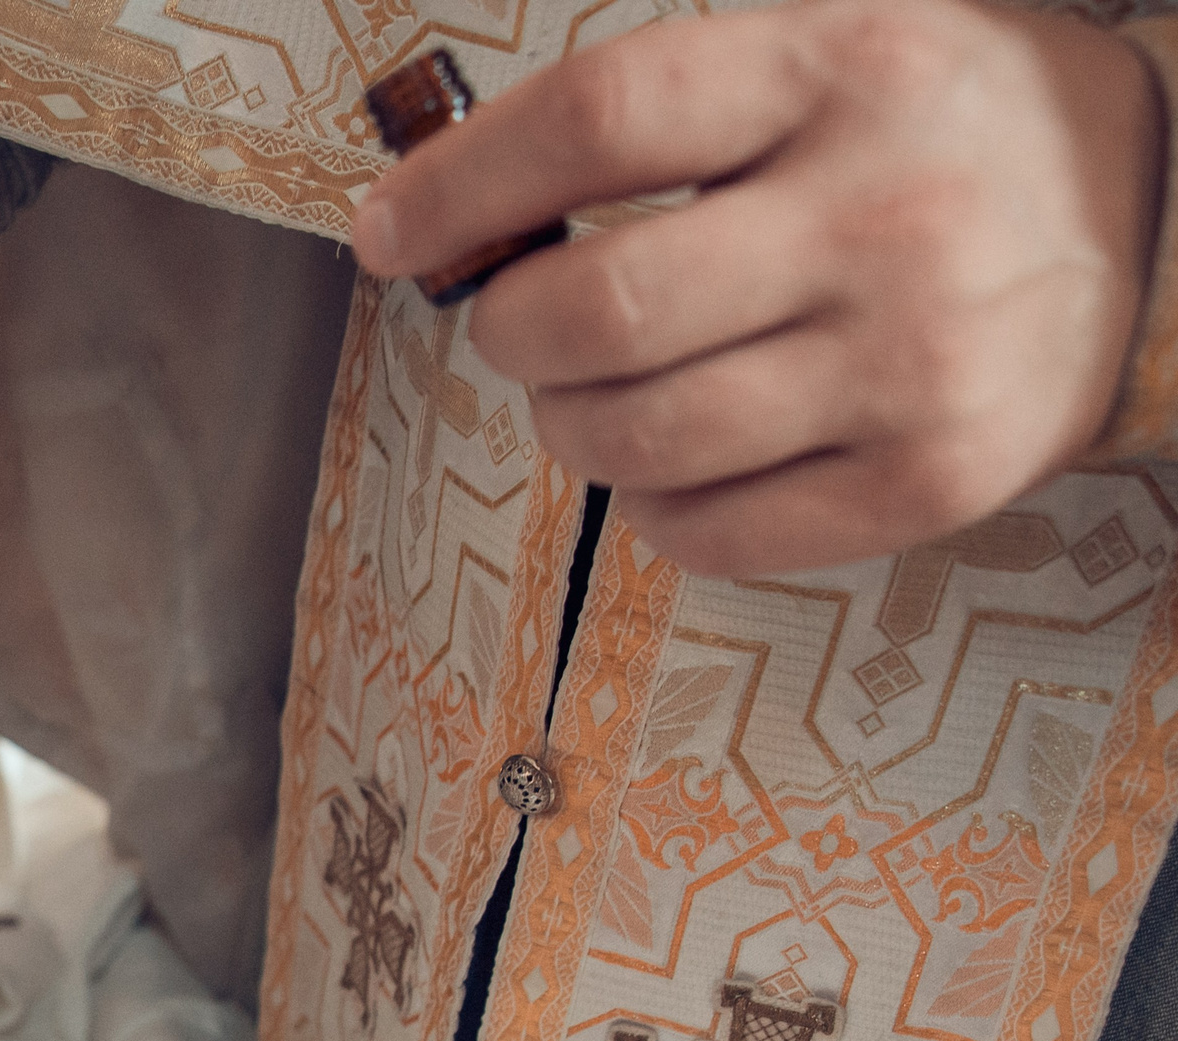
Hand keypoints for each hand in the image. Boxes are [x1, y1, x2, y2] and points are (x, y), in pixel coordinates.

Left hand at [351, 0, 1162, 576]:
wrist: (1156, 219)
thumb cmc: (931, 133)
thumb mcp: (817, 55)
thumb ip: (650, 115)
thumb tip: (443, 214)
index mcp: (841, 71)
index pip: (600, 119)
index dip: (462, 186)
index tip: (390, 230)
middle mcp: (886, 214)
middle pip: (596, 309)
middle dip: (510, 331)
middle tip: (522, 323)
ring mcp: (916, 361)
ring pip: (637, 438)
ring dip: (569, 425)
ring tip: (600, 391)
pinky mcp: (933, 480)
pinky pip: (711, 534)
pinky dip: (654, 507)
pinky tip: (683, 456)